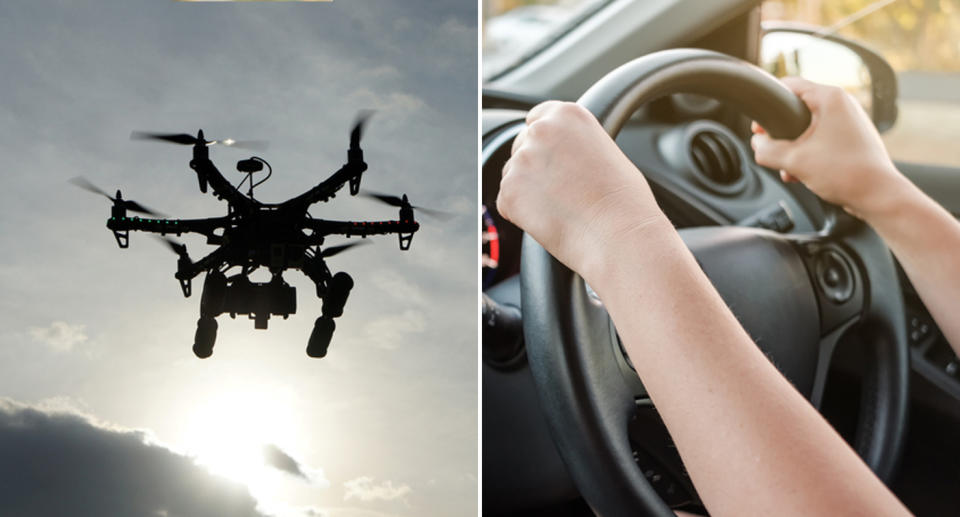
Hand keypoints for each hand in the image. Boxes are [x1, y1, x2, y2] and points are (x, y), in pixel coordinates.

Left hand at [496, 101, 669, 282]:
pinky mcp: (509, 191)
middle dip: (534, 166)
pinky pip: (507, 201)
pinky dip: (522, 214)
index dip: (544, 142)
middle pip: (522, 146)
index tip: (552, 158)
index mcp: (567, 114)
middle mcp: (540, 130)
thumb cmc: (623, 200)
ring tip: (562, 208)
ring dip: (528, 190)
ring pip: (513, 175)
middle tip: (561, 191)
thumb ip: (575, 143)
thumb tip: (559, 154)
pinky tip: (550, 219)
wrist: (619, 235)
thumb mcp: (605, 151)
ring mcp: (521, 160)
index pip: (536, 118)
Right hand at [750, 77, 902, 219]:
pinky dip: (809, 153)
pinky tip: (802, 174)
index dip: (768, 105)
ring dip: (793, 148)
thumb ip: (767, 150)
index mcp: (831, 98)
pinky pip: (822, 139)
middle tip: (772, 150)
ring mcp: (850, 121)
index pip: (789, 85)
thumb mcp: (793, 161)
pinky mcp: (853, 138)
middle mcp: (843, 104)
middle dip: (780, 134)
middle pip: (797, 110)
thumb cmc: (845, 173)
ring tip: (789, 169)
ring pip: (809, 128)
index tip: (759, 126)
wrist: (878, 196)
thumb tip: (757, 145)